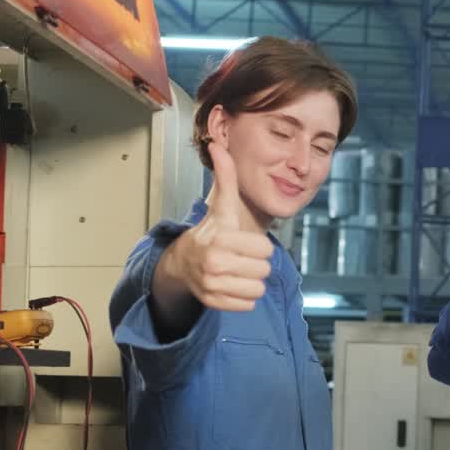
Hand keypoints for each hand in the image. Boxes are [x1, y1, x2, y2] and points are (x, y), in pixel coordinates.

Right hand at [158, 141, 273, 311]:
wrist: (183, 261)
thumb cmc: (212, 231)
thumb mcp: (221, 205)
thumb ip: (226, 176)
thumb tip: (218, 144)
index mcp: (221, 239)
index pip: (266, 250)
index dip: (259, 246)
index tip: (244, 242)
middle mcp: (214, 264)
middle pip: (264, 271)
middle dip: (256, 264)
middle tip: (240, 258)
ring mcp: (212, 285)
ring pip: (258, 290)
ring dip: (251, 282)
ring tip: (236, 271)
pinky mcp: (213, 303)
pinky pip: (247, 305)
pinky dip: (243, 298)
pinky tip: (231, 284)